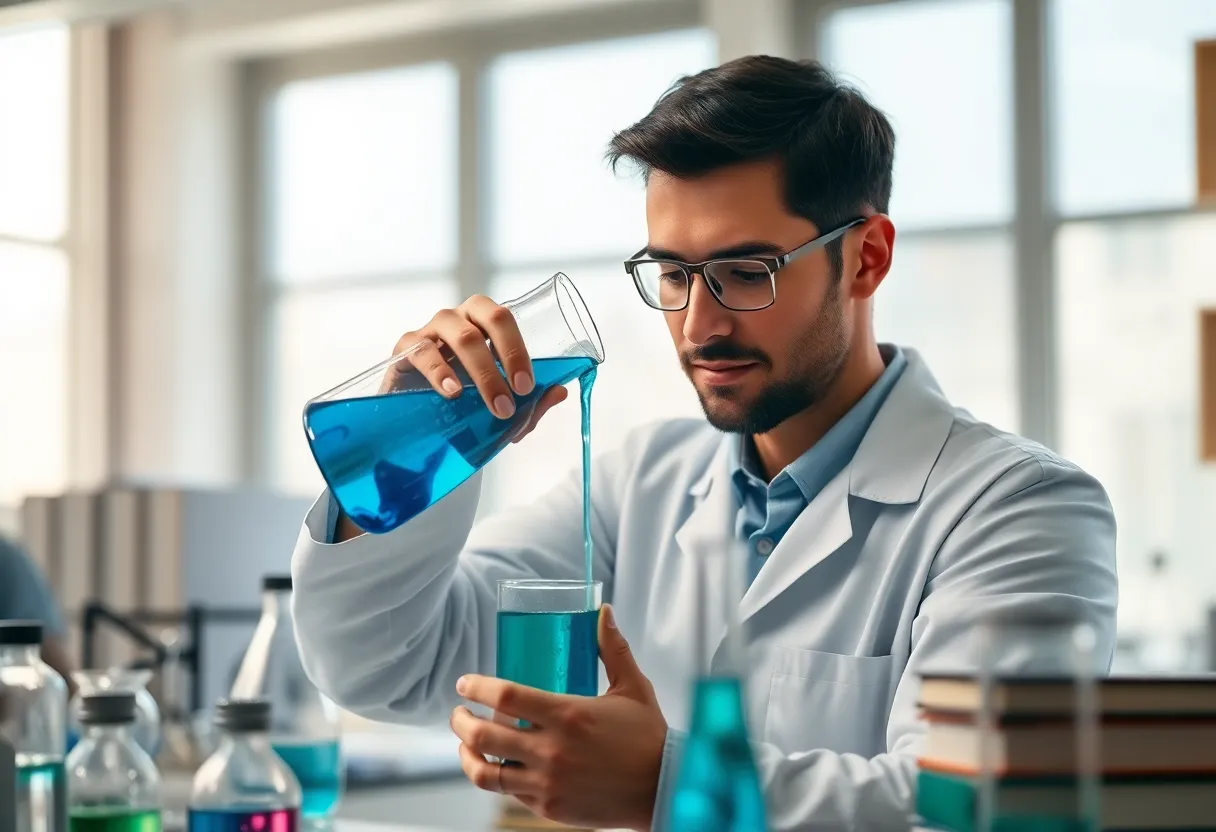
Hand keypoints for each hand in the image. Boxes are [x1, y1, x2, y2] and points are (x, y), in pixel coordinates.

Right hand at [385, 295, 566, 443]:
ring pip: (459, 335)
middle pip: (486, 318)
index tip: (526, 387)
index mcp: (483, 323)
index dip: (517, 349)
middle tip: (514, 398)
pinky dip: (440, 372)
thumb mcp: (499, 405)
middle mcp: (458, 319)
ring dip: (481, 371)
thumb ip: (531, 404)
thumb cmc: (465, 402)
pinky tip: (452, 393)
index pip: (504, 318)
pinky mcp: (404, 348)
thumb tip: (560, 392)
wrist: (419, 421)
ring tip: (492, 404)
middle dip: (506, 358)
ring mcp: (430, 330)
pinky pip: (423, 351)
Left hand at [450, 605, 666, 830]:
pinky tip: (497, 766)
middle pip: (483, 736)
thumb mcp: (632, 687)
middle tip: (458, 712)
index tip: (465, 683)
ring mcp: (547, 783)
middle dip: (460, 721)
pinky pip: (509, 792)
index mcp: (568, 715)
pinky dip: (496, 777)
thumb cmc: (648, 736)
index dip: (477, 687)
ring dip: (466, 755)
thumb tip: (603, 612)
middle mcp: (551, 750)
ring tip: (465, 744)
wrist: (662, 789)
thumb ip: (613, 648)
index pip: (506, 697)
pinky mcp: (549, 807)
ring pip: (486, 773)